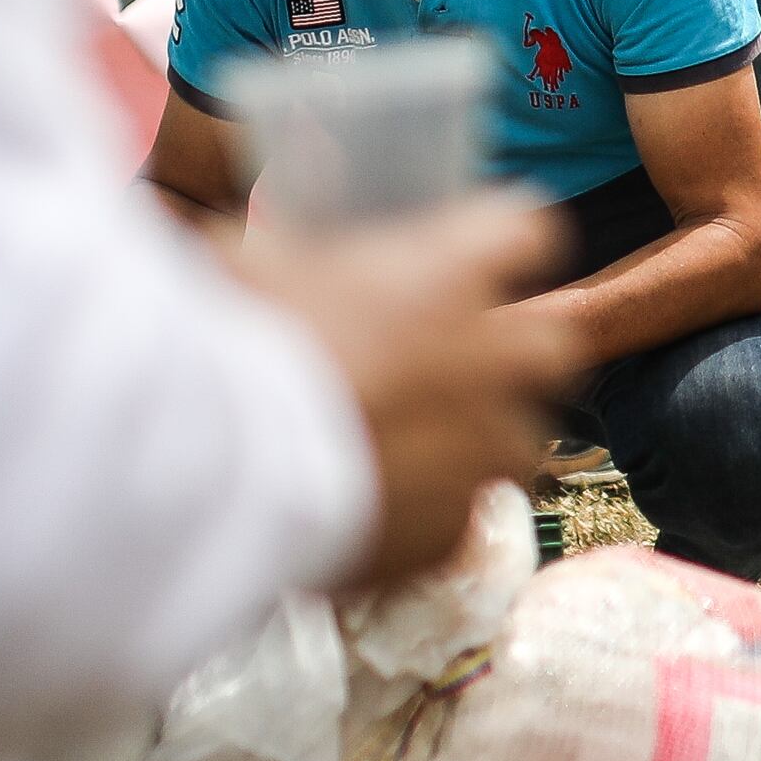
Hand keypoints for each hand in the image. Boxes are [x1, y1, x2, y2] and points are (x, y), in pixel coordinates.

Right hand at [228, 195, 583, 593]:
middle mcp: (490, 358)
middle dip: (515, 355)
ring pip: (516, 443)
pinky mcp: (448, 530)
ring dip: (473, 442)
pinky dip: (420, 515)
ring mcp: (480, 452)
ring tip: (403, 451)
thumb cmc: (224, 343)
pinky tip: (366, 512)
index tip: (472, 258)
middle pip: (550, 345)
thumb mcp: (237, 269)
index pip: (522, 231)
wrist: (209, 468)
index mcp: (449, 272)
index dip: (496, 245)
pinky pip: (455, 519)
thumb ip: (275, 261)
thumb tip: (261, 260)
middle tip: (453, 363)